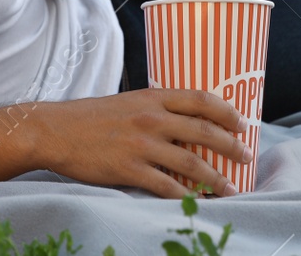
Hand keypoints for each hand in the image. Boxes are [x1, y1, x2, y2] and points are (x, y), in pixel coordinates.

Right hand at [33, 88, 248, 196]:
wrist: (55, 131)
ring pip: (191, 162)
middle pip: (203, 130)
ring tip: (231, 187)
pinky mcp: (129, 169)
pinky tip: (199, 202)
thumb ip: (157, 108)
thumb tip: (186, 120)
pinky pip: (166, 186)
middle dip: (231, 145)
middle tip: (246, 155)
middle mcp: (151, 118)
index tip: (242, 123)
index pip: (201, 99)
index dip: (227, 111)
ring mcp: (141, 145)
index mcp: (153, 97)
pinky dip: (187, 196)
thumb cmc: (92, 117)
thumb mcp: (129, 102)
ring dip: (216, 177)